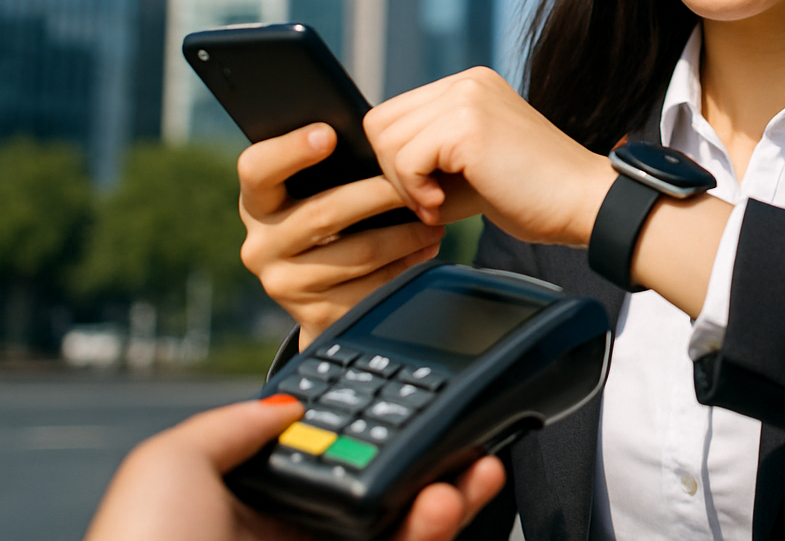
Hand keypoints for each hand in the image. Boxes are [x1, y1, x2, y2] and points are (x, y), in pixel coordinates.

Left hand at [85, 395, 505, 540]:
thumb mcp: (169, 464)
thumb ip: (232, 424)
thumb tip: (287, 400)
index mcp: (255, 503)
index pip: (337, 452)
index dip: (381, 426)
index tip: (417, 398)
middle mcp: (298, 535)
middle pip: (388, 488)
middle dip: (437, 458)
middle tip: (472, 433)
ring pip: (410, 526)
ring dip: (452, 492)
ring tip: (475, 467)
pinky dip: (436, 527)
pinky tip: (444, 500)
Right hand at [238, 123, 446, 343]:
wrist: (321, 296)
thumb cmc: (329, 221)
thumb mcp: (315, 195)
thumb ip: (331, 171)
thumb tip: (380, 140)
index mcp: (257, 204)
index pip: (256, 170)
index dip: (290, 151)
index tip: (329, 134)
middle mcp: (261, 245)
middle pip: (324, 213)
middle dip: (380, 195)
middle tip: (419, 182)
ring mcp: (286, 284)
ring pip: (358, 253)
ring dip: (405, 235)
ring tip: (435, 220)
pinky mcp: (318, 315)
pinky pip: (372, 287)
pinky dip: (406, 266)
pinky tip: (426, 249)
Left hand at [364, 67, 615, 247]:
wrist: (584, 203)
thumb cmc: (533, 194)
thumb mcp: (471, 164)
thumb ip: (430, 156)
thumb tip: (375, 170)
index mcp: (469, 86)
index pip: (394, 114)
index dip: (398, 159)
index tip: (428, 192)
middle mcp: (466, 82)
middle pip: (381, 123)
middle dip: (394, 173)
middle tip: (429, 203)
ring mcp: (467, 98)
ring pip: (387, 141)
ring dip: (405, 185)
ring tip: (439, 206)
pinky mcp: (467, 125)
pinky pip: (406, 160)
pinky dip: (416, 192)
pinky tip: (445, 207)